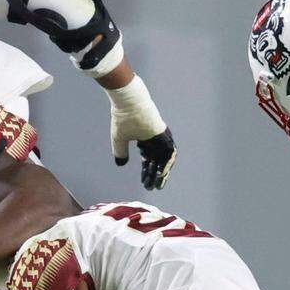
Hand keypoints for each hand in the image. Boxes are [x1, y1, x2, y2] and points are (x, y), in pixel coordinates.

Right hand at [107, 75, 175, 189]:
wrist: (127, 101)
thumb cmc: (122, 118)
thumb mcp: (119, 139)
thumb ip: (121, 152)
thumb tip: (120, 165)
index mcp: (145, 139)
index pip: (148, 160)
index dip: (146, 172)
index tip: (144, 184)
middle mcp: (154, 139)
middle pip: (157, 161)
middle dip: (154, 175)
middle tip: (152, 188)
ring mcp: (161, 136)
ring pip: (165, 158)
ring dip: (162, 172)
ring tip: (158, 184)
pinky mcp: (164, 134)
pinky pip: (169, 152)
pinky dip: (167, 164)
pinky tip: (161, 174)